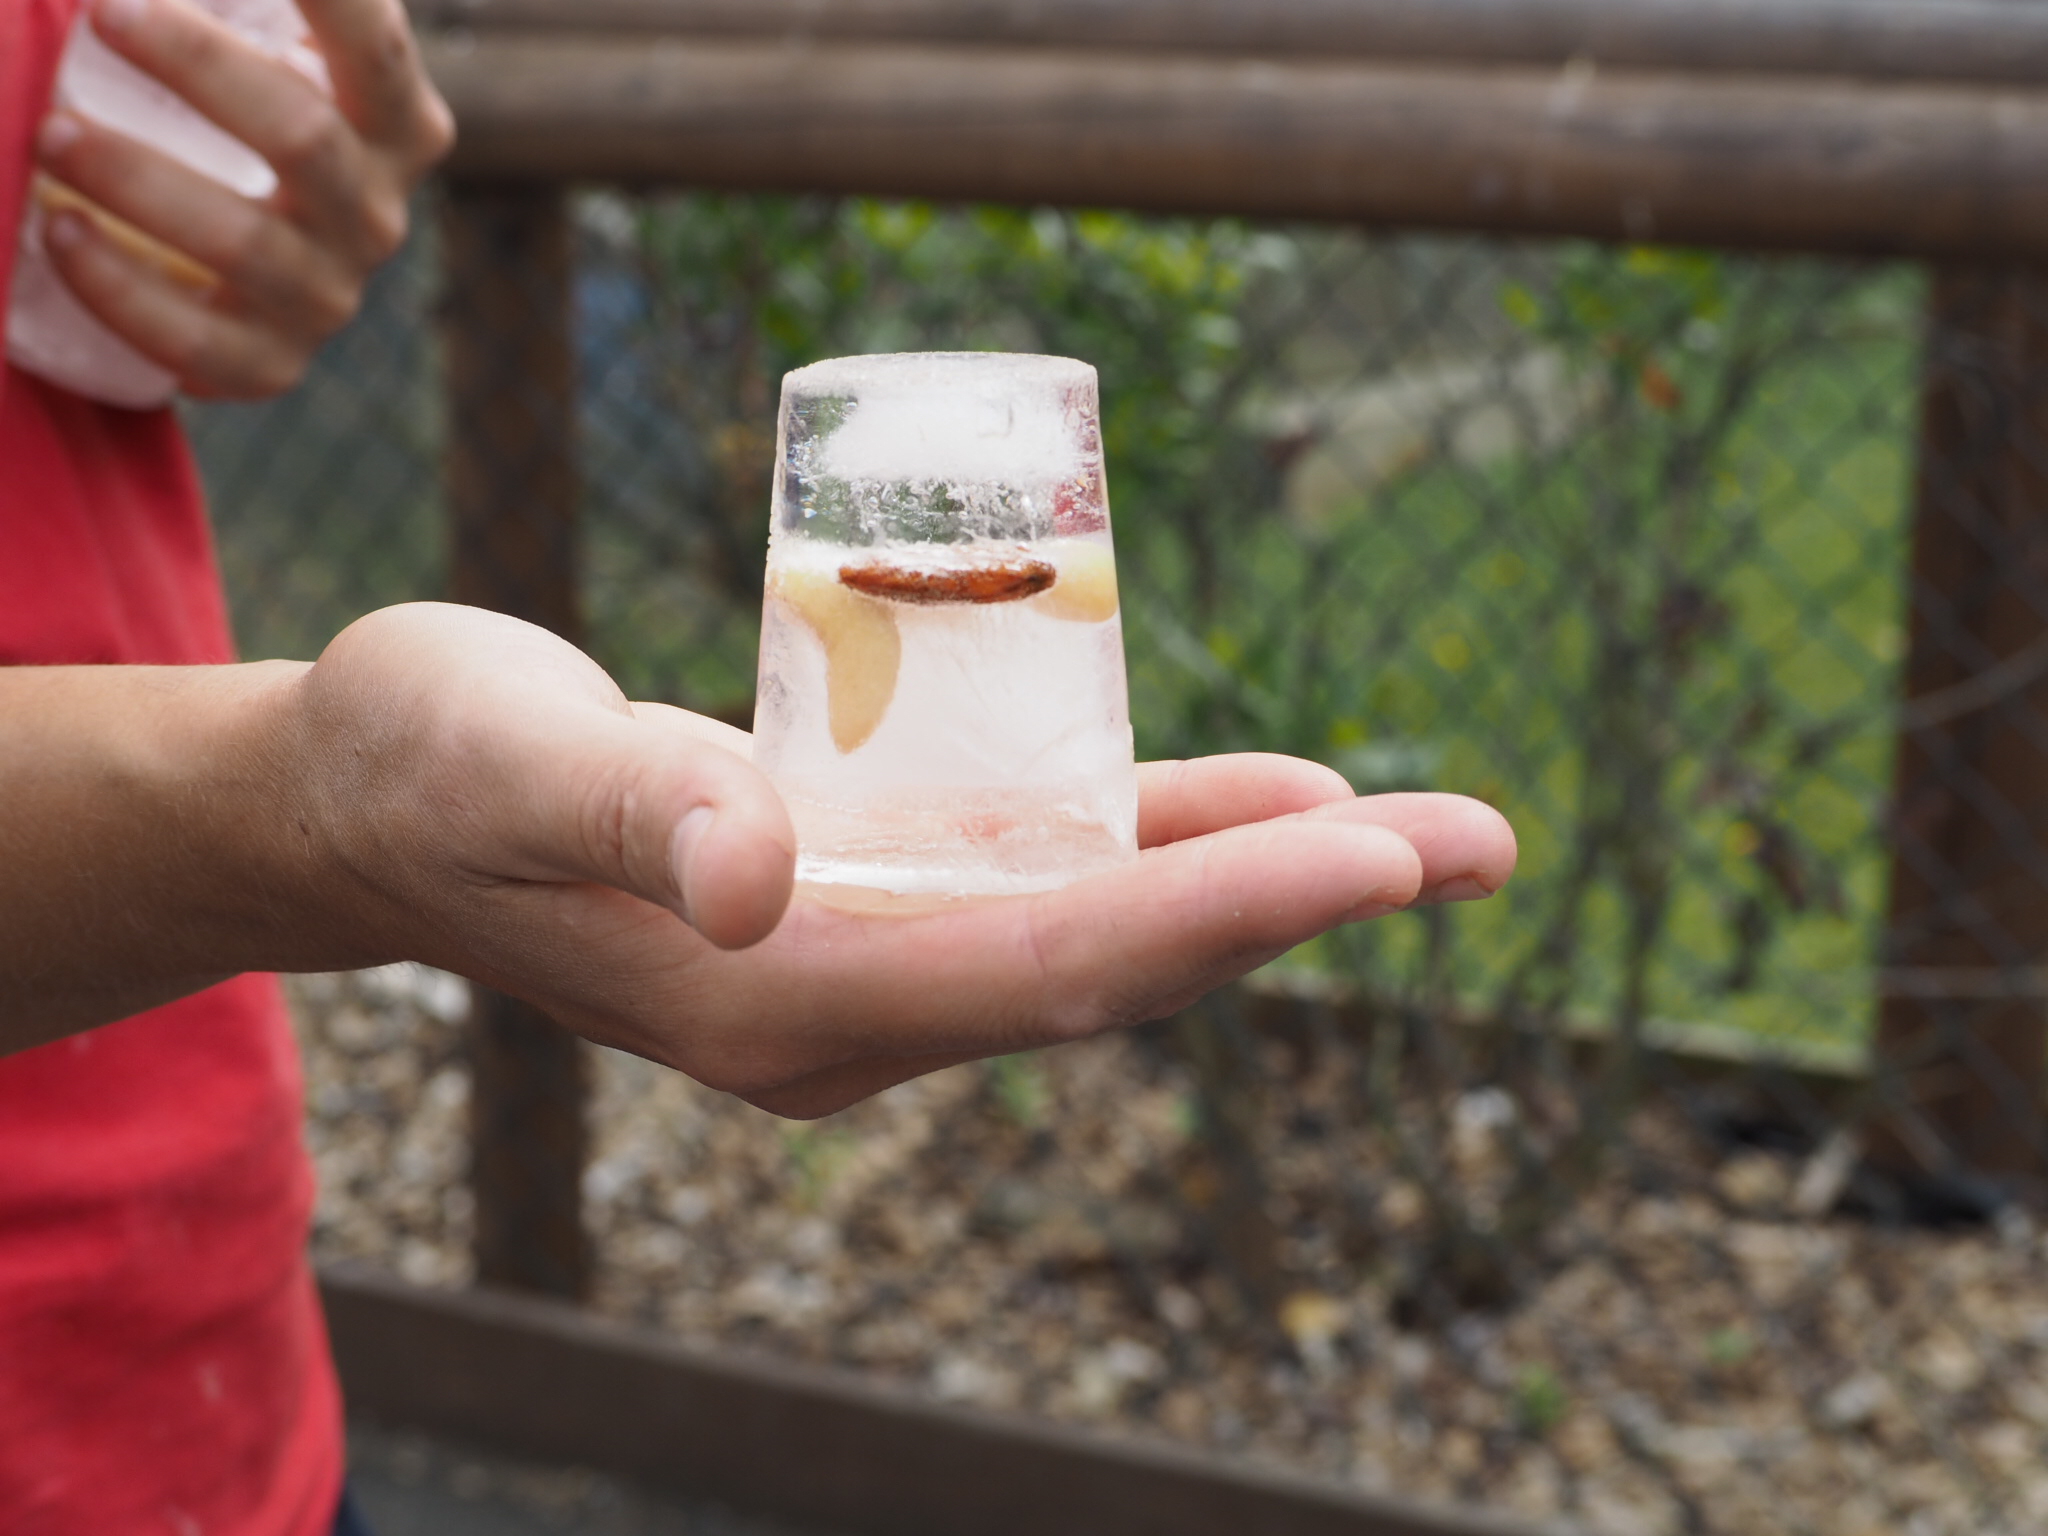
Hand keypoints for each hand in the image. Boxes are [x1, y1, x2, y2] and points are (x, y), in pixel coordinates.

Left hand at [32, 0, 452, 397]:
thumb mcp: (245, 35)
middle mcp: (378, 209)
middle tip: (100, 13)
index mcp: (398, 118)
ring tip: (48, 132)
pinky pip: (205, 343)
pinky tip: (58, 234)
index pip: (374, 38)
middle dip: (196, 70)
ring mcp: (331, 294)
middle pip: (303, 136)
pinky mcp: (271, 362)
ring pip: (248, 243)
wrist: (217, 266)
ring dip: (138, 182)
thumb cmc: (222, 112)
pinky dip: (124, 291)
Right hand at [284, 605, 1516, 1117]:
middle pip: (1117, 966)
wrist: (378, 800)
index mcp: (789, 1004)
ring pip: (1101, 926)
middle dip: (1298, 904)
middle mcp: (857, 1007)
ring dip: (1263, 880)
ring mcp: (873, 962)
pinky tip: (1259, 800)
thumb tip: (758, 870)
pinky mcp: (872, 899)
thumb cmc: (426, 764)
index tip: (1375, 853)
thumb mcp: (500, 755)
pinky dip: (1159, 845)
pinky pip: (1046, 881)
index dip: (1218, 914)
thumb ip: (624, 806)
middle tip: (1478, 839)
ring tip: (1425, 826)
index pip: (1048, 971)